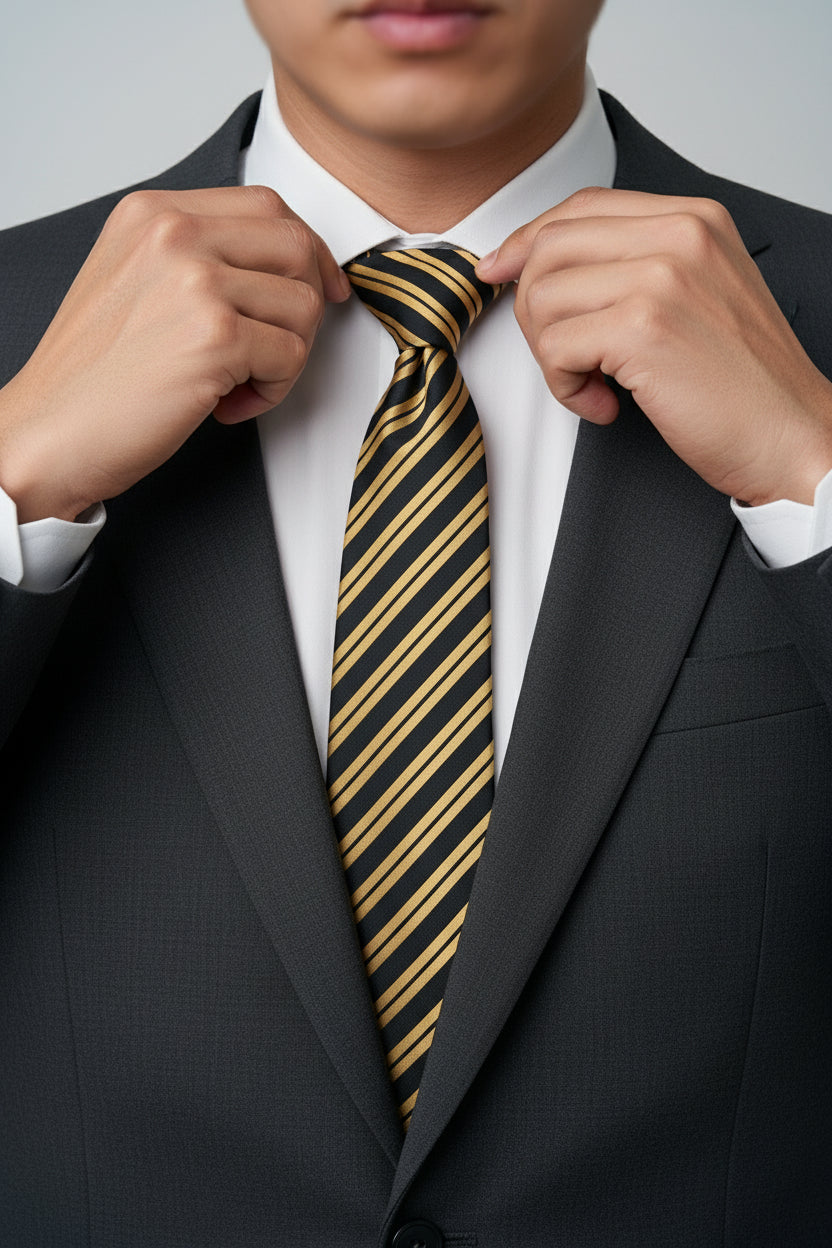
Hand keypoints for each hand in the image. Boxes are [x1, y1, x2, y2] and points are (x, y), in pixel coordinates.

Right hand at [0, 185, 350, 521]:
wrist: (49, 433)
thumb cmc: (93, 376)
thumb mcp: (133, 280)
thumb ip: (198, 257)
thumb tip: (285, 263)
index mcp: (154, 213)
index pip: (266, 205)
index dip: (306, 251)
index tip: (319, 287)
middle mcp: (175, 234)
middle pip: (295, 246)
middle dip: (305, 305)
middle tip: (276, 349)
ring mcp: (197, 281)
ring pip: (303, 305)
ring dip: (286, 357)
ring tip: (238, 383)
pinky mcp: (216, 335)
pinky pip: (292, 355)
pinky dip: (272, 391)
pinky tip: (226, 404)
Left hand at [477, 188, 831, 505]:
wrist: (792, 436)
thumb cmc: (744, 384)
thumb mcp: (696, 296)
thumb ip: (634, 267)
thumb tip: (537, 262)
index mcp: (693, 218)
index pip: (581, 207)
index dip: (527, 241)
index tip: (499, 270)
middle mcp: (679, 234)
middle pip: (549, 247)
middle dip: (533, 309)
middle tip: (564, 356)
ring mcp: (661, 277)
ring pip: (542, 297)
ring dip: (551, 355)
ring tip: (594, 384)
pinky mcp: (642, 328)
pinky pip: (555, 347)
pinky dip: (565, 388)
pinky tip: (605, 405)